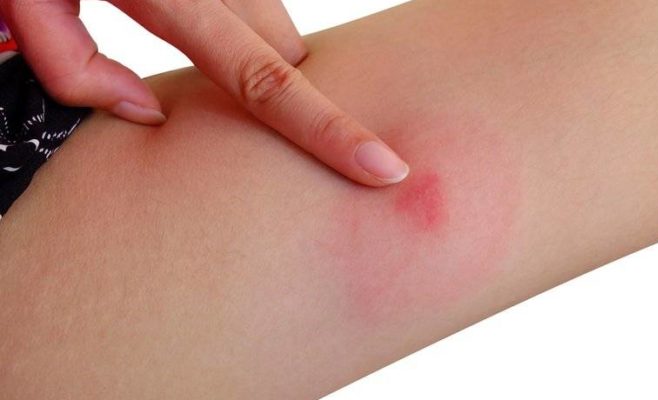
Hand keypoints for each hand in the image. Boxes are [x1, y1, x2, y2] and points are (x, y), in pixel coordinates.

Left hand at [0, 0, 408, 185]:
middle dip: (274, 81)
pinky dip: (240, 12)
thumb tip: (147, 115)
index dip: (327, 129)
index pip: (263, 78)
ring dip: (255, 44)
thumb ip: (71, 65)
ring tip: (198, 41)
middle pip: (285, 48)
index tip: (383, 165)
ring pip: (273, 17)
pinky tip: (189, 6)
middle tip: (224, 93)